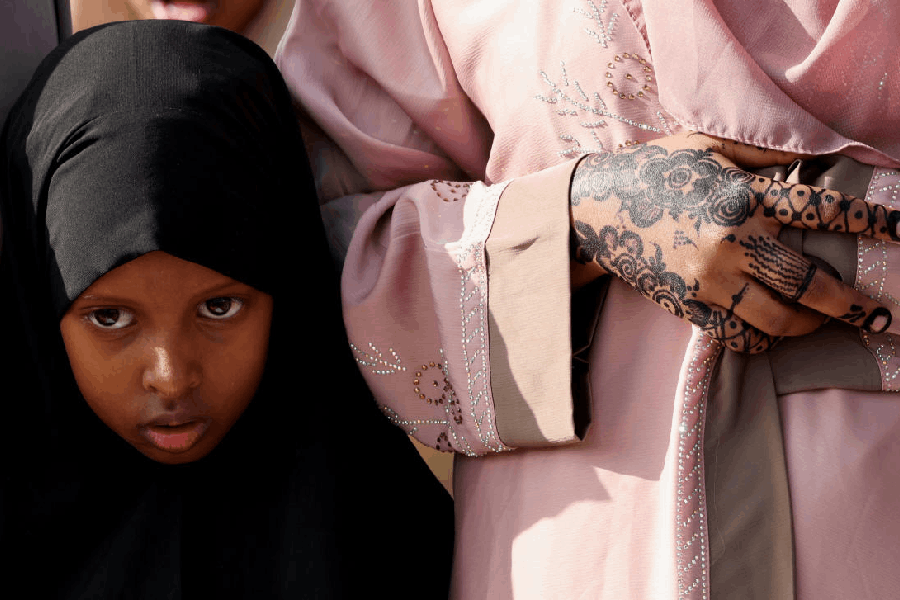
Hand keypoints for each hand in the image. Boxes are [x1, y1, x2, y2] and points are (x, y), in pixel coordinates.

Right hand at [569, 132, 897, 352]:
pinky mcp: (686, 304)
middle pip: (807, 281)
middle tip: (880, 315)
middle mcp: (729, 241)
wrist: (595, 209)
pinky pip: (737, 335)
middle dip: (852, 303)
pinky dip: (763, 339)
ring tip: (825, 325)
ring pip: (776, 318)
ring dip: (810, 326)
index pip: (821, 210)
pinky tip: (775, 333)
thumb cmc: (656, 170)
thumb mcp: (709, 145)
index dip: (869, 222)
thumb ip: (764, 151)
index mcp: (741, 196)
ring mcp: (707, 278)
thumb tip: (818, 152)